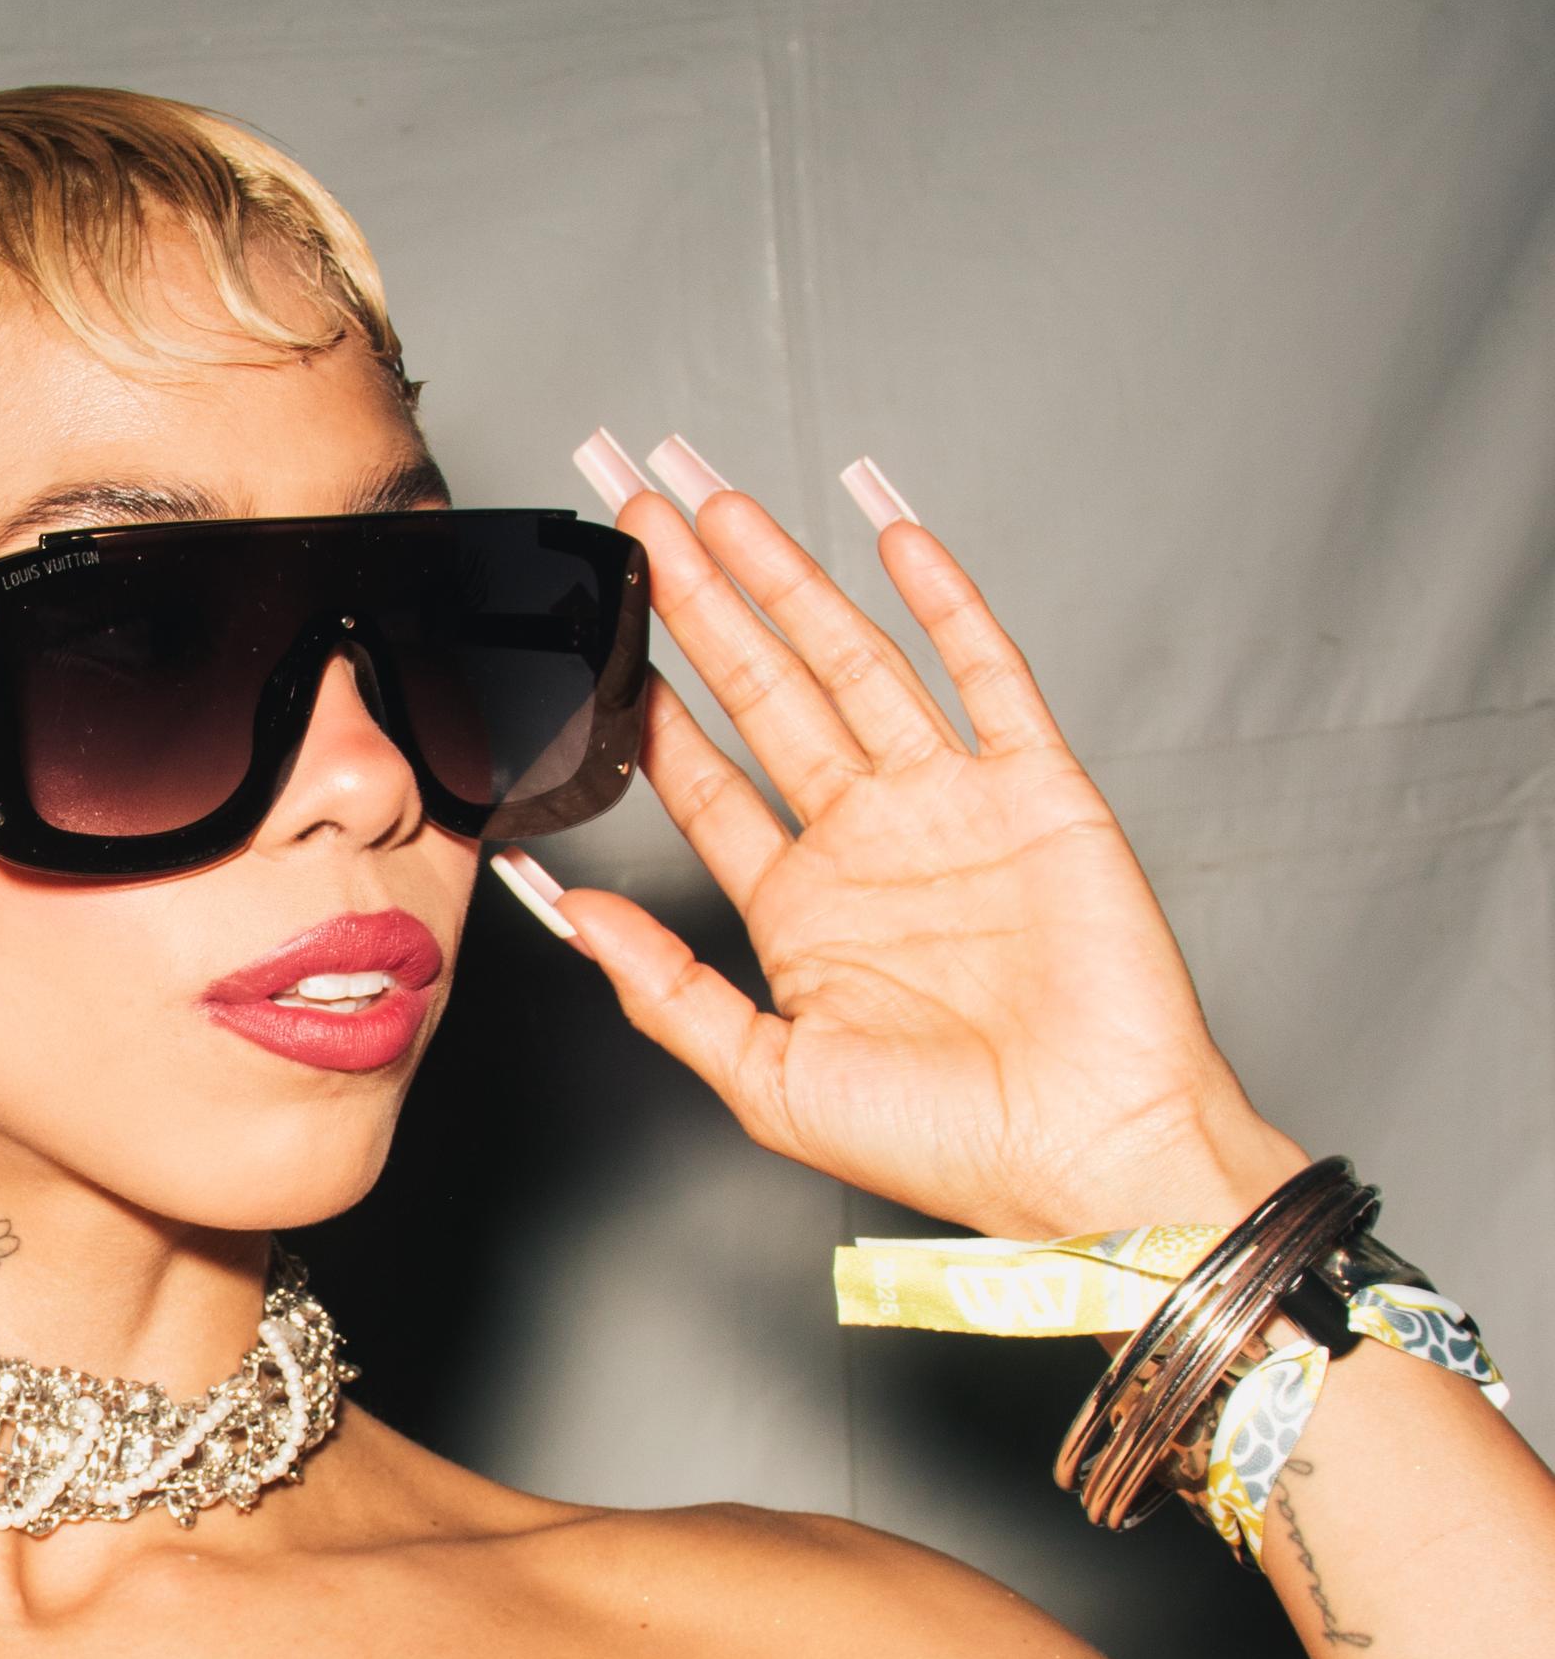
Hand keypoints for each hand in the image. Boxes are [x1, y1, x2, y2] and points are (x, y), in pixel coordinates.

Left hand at [542, 450, 1301, 1243]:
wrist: (1090, 1152)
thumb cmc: (945, 1143)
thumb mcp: (768, 1078)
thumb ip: (663, 990)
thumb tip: (567, 914)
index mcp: (803, 909)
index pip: (706, 782)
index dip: (649, 704)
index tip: (596, 636)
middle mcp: (871, 843)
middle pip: (765, 693)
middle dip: (699, 603)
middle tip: (639, 515)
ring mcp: (953, 805)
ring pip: (856, 661)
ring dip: (789, 582)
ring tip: (720, 506)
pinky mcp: (1040, 788)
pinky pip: (986, 672)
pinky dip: (942, 600)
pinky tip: (890, 537)